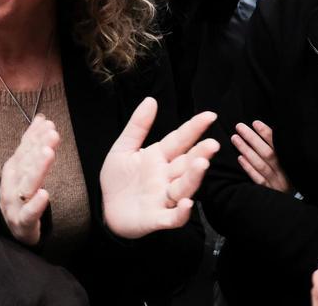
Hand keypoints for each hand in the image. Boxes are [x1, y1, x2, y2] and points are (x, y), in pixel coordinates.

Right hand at [0, 115, 59, 245]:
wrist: (11, 228)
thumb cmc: (20, 194)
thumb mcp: (24, 168)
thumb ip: (32, 144)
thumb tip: (42, 118)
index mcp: (13, 168)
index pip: (24, 149)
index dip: (35, 136)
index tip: (49, 124)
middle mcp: (12, 183)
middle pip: (26, 163)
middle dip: (39, 147)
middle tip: (52, 134)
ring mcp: (15, 203)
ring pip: (27, 185)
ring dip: (37, 169)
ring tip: (49, 154)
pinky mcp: (22, 222)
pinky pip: (29, 213)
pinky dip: (35, 204)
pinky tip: (45, 195)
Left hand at [100, 97, 219, 239]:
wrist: (105, 210)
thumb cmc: (118, 179)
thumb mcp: (123, 148)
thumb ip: (138, 126)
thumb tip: (151, 100)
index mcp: (159, 157)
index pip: (180, 140)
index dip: (194, 128)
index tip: (210, 115)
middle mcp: (166, 177)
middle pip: (186, 164)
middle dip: (200, 154)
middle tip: (212, 144)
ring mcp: (163, 198)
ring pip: (183, 187)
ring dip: (193, 177)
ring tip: (201, 165)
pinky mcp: (157, 218)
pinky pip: (172, 217)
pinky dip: (181, 213)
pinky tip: (186, 203)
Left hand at [232, 120, 291, 192]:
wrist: (289, 202)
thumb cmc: (285, 173)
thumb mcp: (287, 160)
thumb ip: (278, 148)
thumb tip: (260, 127)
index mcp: (291, 162)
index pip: (278, 145)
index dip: (267, 133)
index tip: (255, 123)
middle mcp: (285, 173)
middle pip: (268, 154)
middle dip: (252, 139)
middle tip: (239, 127)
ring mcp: (277, 183)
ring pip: (261, 165)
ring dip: (247, 150)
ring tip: (235, 138)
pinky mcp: (269, 191)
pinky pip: (258, 179)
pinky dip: (248, 168)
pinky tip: (240, 158)